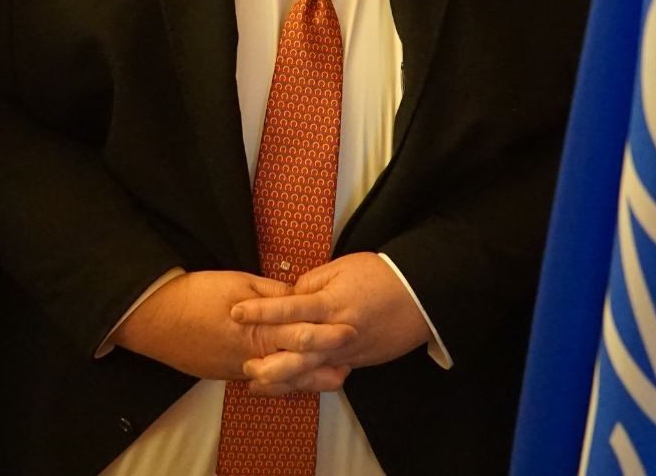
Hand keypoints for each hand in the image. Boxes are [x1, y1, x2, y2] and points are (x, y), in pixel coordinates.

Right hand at [112, 270, 351, 380]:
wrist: (156, 318)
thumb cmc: (195, 294)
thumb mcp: (236, 281)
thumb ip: (270, 292)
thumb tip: (295, 295)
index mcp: (258, 327)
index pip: (301, 333)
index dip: (327, 333)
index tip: (350, 330)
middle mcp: (252, 354)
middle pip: (297, 362)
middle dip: (326, 361)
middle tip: (351, 361)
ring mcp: (239, 369)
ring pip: (281, 377)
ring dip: (308, 378)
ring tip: (333, 377)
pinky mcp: (226, 375)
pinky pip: (261, 379)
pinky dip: (281, 380)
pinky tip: (293, 377)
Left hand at [230, 252, 432, 395]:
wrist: (419, 296)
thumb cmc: (378, 276)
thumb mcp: (340, 268)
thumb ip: (310, 283)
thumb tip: (288, 295)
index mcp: (331, 304)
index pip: (289, 308)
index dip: (261, 311)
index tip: (236, 311)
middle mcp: (336, 333)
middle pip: (299, 351)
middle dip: (270, 361)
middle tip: (244, 364)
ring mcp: (347, 352)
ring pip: (311, 371)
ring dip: (283, 380)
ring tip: (256, 385)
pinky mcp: (356, 362)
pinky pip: (326, 375)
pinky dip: (305, 383)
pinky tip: (287, 387)